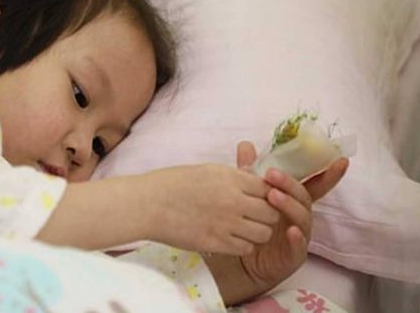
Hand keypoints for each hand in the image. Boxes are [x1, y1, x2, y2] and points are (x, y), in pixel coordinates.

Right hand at [143, 163, 278, 255]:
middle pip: (272, 213)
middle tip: (253, 216)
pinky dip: (242, 245)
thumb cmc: (172, 183)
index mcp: (231, 179)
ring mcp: (225, 224)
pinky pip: (245, 248)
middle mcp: (233, 201)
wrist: (148, 204)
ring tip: (243, 229)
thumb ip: (234, 177)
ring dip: (257, 232)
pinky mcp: (215, 243)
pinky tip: (230, 239)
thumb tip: (254, 180)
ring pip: (263, 234)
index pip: (269, 189)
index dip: (267, 195)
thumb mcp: (207, 170)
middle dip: (266, 215)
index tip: (259, 198)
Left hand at [235, 141, 348, 291]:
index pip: (313, 184)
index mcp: (294, 200)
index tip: (341, 159)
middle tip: (271, 174)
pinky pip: (298, 246)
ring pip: (301, 218)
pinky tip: (290, 231)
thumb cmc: (253, 224)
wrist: (242, 259)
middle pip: (304, 197)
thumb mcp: (249, 195)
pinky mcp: (293, 256)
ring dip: (289, 205)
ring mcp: (300, 236)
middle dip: (290, 184)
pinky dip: (296, 238)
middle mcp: (300, 216)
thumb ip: (250, 171)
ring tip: (272, 197)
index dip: (328, 173)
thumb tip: (246, 144)